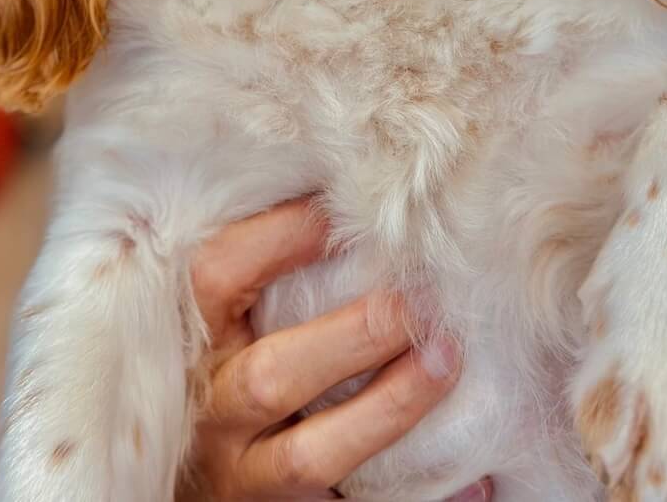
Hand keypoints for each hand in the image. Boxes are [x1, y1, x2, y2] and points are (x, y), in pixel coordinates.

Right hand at [177, 198, 492, 500]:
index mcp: (192, 345)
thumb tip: (345, 195)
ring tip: (445, 359)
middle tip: (419, 299)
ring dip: (389, 406)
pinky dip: (419, 496)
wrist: (202, 483)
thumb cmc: (224, 377)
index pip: (218, 277)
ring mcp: (245, 478)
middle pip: (271, 377)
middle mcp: (212, 414)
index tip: (344, 208)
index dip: (281, 236)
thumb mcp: (223, 322)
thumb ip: (261, 270)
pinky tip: (474, 476)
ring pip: (311, 455)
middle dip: (354, 336)